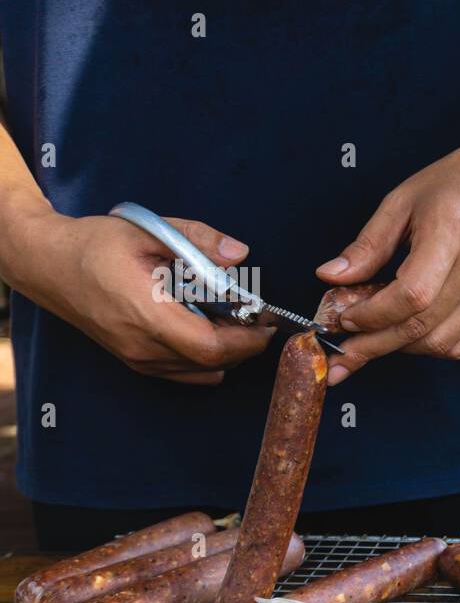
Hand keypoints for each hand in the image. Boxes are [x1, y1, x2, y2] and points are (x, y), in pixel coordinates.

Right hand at [3, 209, 274, 384]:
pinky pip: (185, 373)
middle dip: (244, 344)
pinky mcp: (136, 363)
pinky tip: (210, 331)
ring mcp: (137, 359)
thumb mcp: (148, 229)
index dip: (247, 339)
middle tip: (259, 319)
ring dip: (228, 351)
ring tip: (235, 321)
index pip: (210, 346)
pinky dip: (207, 358)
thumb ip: (197, 241)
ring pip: (201, 372)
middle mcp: (142, 346)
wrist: (48, 265)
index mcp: (145, 313)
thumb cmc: (95, 245)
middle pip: (212, 362)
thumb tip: (239, 254)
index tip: (268, 321)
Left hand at [315, 125, 459, 383]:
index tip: (344, 319)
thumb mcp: (403, 200)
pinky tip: (410, 335)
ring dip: (403, 348)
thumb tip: (329, 278)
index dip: (371, 316)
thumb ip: (368, 245)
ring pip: (443, 343)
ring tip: (375, 341)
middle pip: (423, 327)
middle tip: (343, 352)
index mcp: (453, 232)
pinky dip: (431, 346)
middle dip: (376, 345)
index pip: (410, 296)